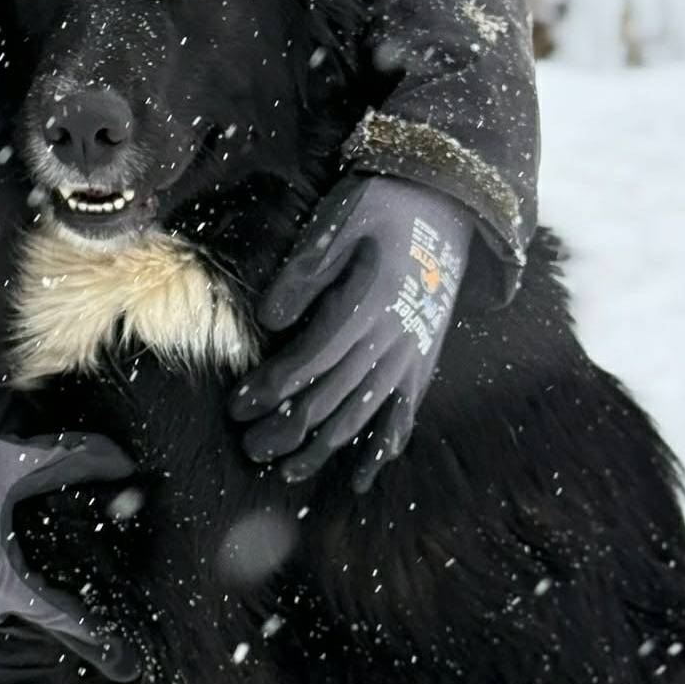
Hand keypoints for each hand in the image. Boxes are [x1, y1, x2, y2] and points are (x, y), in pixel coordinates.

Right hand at [0, 432, 139, 680]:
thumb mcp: (14, 465)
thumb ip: (68, 459)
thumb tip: (120, 458)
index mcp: (5, 584)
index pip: (61, 616)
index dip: (92, 633)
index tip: (119, 660)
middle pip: (15, 602)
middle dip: (34, 592)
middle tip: (53, 579)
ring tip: (2, 549)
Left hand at [230, 176, 471, 491]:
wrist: (446, 204)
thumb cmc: (381, 207)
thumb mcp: (339, 219)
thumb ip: (304, 269)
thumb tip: (270, 319)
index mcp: (367, 302)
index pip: (310, 358)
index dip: (272, 387)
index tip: (238, 407)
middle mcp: (392, 337)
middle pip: (331, 396)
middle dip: (287, 428)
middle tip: (250, 449)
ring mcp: (412, 355)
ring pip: (362, 414)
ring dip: (323, 447)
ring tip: (288, 471)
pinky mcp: (423, 362)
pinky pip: (404, 416)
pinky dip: (382, 450)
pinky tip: (361, 479)